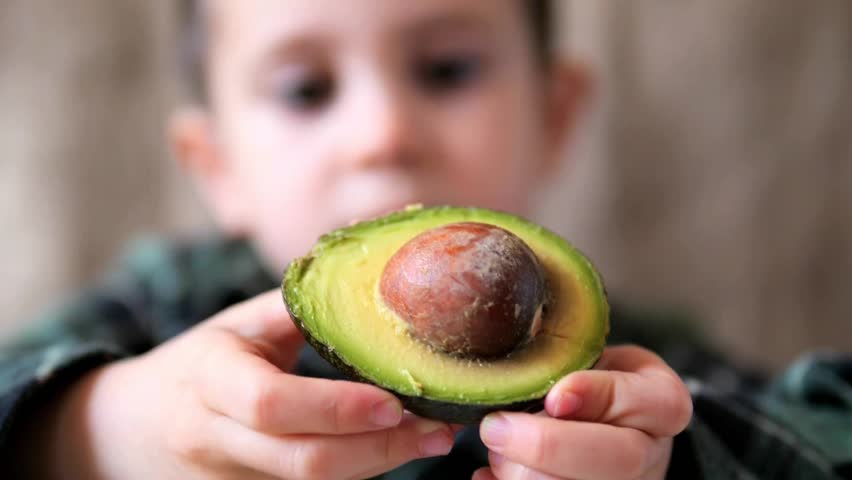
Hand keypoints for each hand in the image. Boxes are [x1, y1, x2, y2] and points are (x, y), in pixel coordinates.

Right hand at [34, 291, 454, 479]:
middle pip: (303, 460)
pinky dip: (358, 472)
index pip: (271, 404)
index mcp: (209, 377)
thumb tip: (373, 261)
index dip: (336, 408)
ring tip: (435, 438)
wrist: (132, 429)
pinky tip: (394, 450)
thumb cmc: (199, 363)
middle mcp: (214, 436)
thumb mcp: (237, 325)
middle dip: (380, 449)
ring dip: (380, 464)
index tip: (395, 401)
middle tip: (440, 428)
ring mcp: (228, 478)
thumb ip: (299, 305)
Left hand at [473, 345, 692, 479]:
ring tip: (496, 449)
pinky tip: (486, 476)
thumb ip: (566, 363)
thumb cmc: (589, 379)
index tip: (553, 396)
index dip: (596, 397)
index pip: (646, 401)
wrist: (600, 417)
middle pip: (618, 460)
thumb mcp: (589, 357)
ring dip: (522, 472)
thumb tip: (524, 377)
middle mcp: (652, 452)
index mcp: (662, 402)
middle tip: (495, 428)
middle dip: (547, 446)